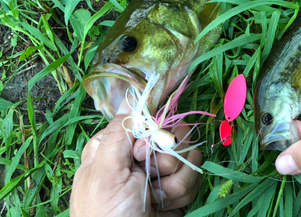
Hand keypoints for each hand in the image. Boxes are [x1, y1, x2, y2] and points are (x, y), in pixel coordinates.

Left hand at [70, 113, 201, 216]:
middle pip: (175, 134)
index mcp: (119, 144)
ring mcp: (161, 171)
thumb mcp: (105, 172)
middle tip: (148, 179)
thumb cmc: (107, 215)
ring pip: (190, 156)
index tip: (142, 154)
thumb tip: (133, 96)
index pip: (150, 117)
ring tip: (156, 200)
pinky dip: (183, 195)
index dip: (152, 134)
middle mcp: (141, 154)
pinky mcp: (177, 187)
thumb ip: (119, 132)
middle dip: (167, 160)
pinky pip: (195, 176)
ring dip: (175, 183)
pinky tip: (165, 207)